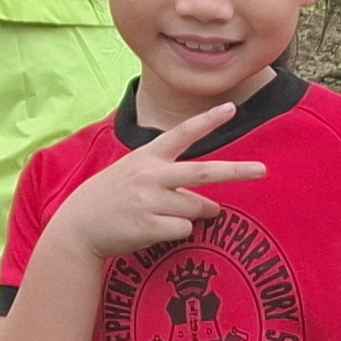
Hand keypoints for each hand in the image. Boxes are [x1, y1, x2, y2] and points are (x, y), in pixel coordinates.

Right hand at [46, 104, 263, 262]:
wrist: (78, 227)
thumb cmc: (110, 198)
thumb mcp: (133, 174)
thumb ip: (171, 182)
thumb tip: (212, 206)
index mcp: (147, 157)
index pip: (181, 134)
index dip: (207, 121)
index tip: (230, 108)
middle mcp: (150, 176)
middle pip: (202, 172)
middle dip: (235, 170)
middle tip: (262, 170)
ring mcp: (150, 201)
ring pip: (194, 209)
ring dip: (188, 215)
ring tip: (157, 215)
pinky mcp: (149, 226)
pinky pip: (182, 230)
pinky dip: (175, 232)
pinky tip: (151, 229)